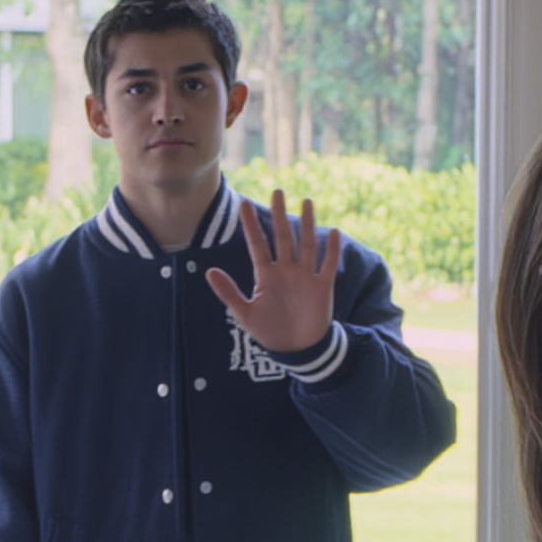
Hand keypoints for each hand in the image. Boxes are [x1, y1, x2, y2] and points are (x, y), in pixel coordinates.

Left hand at [204, 191, 341, 355]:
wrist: (296, 350)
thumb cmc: (269, 332)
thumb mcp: (244, 314)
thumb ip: (228, 292)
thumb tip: (209, 271)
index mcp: (266, 275)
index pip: (257, 244)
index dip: (251, 225)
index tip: (243, 205)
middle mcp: (286, 271)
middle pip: (282, 237)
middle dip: (279, 215)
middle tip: (277, 191)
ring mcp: (305, 277)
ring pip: (306, 245)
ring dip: (306, 224)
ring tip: (305, 201)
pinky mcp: (322, 288)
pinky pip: (328, 265)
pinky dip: (331, 250)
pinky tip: (332, 232)